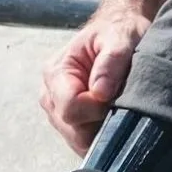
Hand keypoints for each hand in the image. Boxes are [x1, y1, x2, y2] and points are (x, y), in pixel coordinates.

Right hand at [39, 6, 151, 155]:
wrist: (120, 29)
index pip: (70, 108)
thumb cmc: (119, 31)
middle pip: (74, 131)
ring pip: (79, 140)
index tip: (117, 95)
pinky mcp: (71, 123)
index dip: (97, 109)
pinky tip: (115, 115)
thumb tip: (100, 94)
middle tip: (122, 100)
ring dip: (102, 129)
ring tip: (119, 104)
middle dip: (101, 122)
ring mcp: (58, 112)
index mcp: (56, 72)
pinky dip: (102, 134)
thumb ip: (111, 62)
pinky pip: (84, 141)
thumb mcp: (120, 38)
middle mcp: (50, 96)